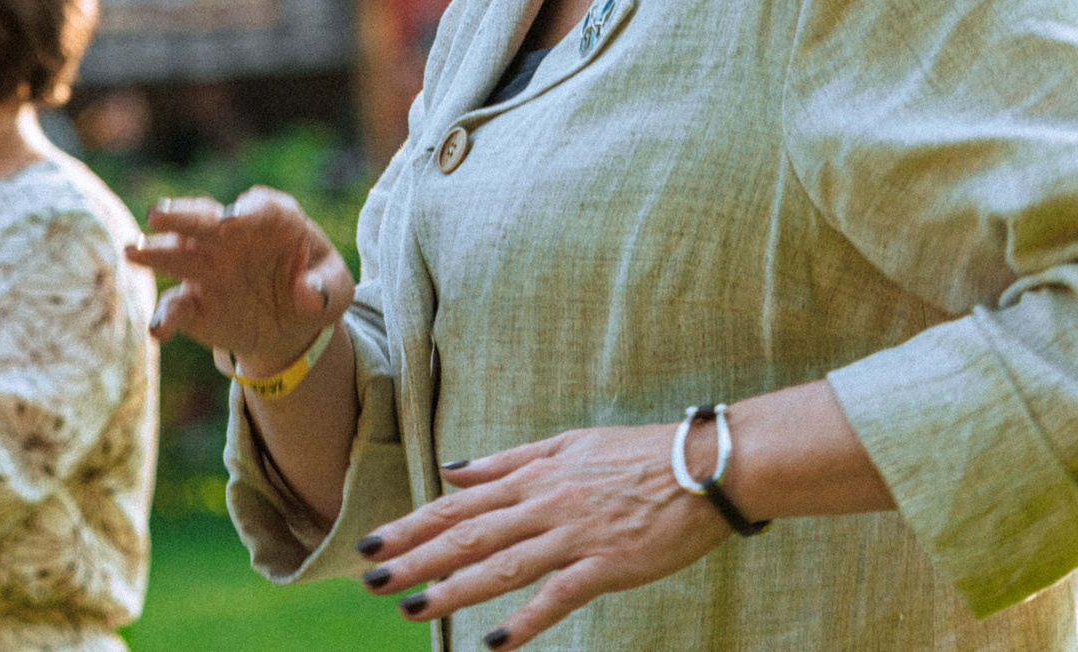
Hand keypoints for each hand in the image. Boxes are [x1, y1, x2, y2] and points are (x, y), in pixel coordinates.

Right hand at [125, 186, 348, 376]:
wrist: (291, 323)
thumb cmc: (316, 289)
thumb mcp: (338, 290)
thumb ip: (330, 288)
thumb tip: (308, 294)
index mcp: (274, 220)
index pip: (260, 206)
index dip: (245, 210)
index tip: (231, 220)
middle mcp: (232, 235)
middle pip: (204, 218)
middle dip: (181, 215)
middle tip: (157, 214)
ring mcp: (209, 266)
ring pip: (177, 252)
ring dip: (155, 251)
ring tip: (132, 251)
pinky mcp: (196, 302)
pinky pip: (176, 306)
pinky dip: (166, 316)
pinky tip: (159, 329)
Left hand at [355, 424, 730, 649]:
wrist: (706, 465)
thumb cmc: (638, 454)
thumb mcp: (567, 445)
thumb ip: (508, 461)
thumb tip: (453, 471)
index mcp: (533, 476)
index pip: (458, 503)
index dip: (411, 524)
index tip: (372, 543)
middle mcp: (545, 504)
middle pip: (469, 534)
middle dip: (416, 559)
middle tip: (371, 581)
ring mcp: (575, 535)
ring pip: (503, 565)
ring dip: (455, 589)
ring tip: (413, 609)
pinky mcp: (608, 565)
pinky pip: (559, 595)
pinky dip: (526, 619)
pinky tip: (494, 641)